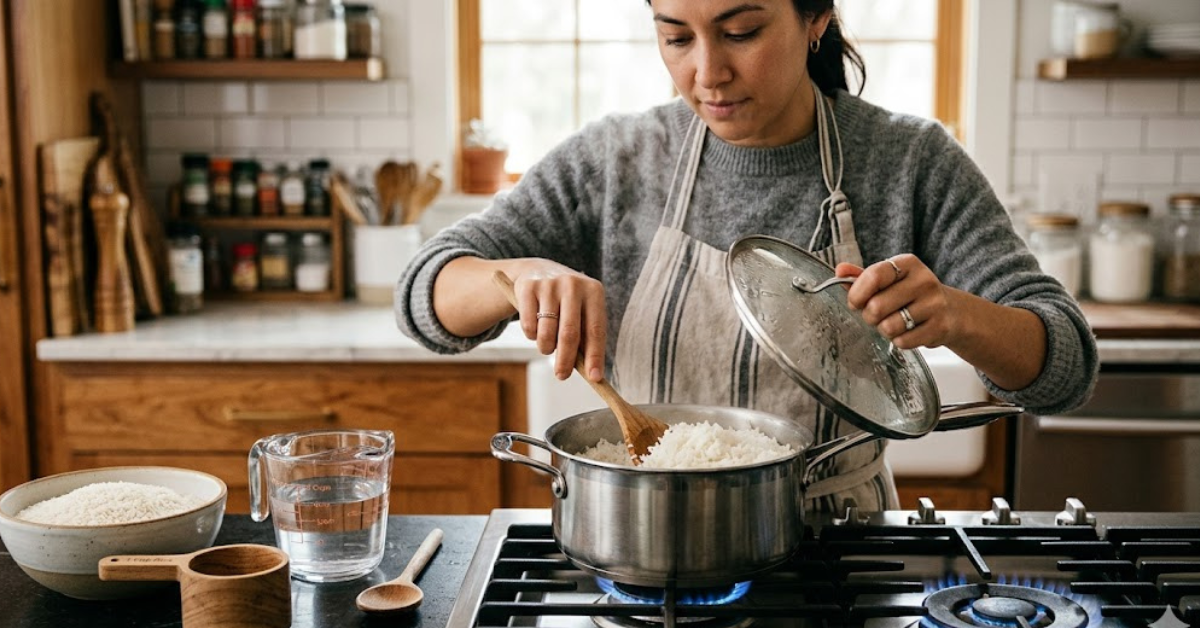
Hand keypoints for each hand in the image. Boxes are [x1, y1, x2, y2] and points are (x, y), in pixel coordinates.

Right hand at [509, 260, 606, 381]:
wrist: (539, 271)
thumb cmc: (568, 302)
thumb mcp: (583, 312)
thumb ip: (586, 338)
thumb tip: (591, 373)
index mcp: (594, 291)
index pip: (596, 330)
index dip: (595, 356)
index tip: (594, 377)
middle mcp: (573, 285)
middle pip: (569, 333)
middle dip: (566, 361)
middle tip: (562, 376)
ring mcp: (549, 285)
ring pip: (546, 333)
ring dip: (546, 348)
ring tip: (548, 346)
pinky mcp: (528, 288)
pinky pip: (529, 326)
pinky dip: (531, 336)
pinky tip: (536, 328)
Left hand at [835, 254, 959, 349]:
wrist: (951, 312)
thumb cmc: (912, 294)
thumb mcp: (890, 280)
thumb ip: (863, 276)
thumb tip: (840, 270)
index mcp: (908, 264)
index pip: (874, 276)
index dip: (857, 294)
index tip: (855, 301)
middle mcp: (923, 281)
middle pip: (876, 306)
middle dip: (869, 316)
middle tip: (877, 315)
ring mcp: (934, 304)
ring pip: (888, 326)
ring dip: (884, 329)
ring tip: (894, 322)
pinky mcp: (940, 327)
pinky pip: (903, 341)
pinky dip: (899, 340)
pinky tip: (908, 331)